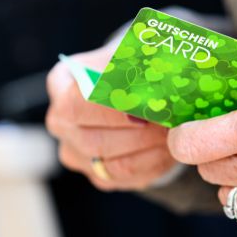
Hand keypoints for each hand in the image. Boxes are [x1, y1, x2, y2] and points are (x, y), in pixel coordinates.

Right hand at [46, 44, 175, 190]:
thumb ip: (139, 67)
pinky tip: (171, 149)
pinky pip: (128, 178)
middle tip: (171, 124)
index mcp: (61, 85)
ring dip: (150, 151)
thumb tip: (157, 81)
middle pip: (93, 141)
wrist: (136, 94)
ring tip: (176, 135)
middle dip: (139, 134)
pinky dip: (154, 165)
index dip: (112, 110)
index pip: (77, 105)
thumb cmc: (131, 71)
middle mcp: (60, 123)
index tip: (146, 107)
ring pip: (113, 165)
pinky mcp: (99, 177)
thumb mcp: (131, 58)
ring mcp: (76, 154)